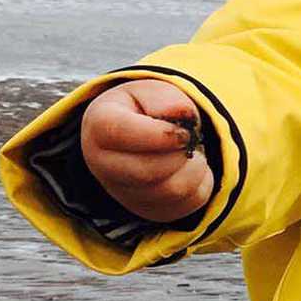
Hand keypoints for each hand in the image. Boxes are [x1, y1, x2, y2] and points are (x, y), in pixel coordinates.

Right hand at [80, 78, 214, 223]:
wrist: (141, 134)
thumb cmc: (146, 109)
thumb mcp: (152, 91)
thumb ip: (165, 98)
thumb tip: (182, 114)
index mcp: (99, 126)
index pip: (121, 133)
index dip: (161, 133)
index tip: (182, 130)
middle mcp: (103, 164)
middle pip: (147, 171)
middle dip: (179, 154)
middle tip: (187, 141)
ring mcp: (123, 192)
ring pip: (170, 191)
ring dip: (194, 169)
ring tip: (190, 152)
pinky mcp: (148, 209)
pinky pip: (185, 204)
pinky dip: (200, 184)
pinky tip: (190, 168)